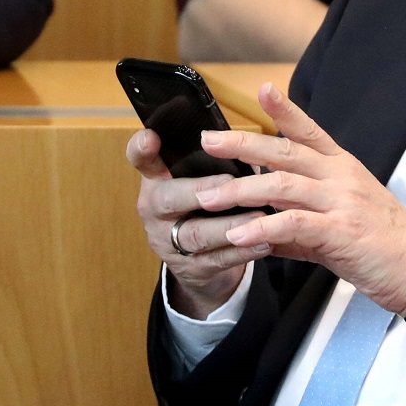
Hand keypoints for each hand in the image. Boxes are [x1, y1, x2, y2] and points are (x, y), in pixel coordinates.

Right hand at [127, 126, 269, 318]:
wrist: (198, 263)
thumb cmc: (204, 206)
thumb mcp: (197, 180)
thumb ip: (211, 162)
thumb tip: (247, 143)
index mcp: (157, 181)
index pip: (140, 160)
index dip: (142, 149)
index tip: (152, 136)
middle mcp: (156, 210)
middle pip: (167, 199)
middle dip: (199, 190)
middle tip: (229, 183)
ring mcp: (169, 242)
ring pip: (196, 234)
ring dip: (229, 225)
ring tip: (259, 216)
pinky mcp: (191, 269)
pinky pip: (217, 260)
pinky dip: (243, 251)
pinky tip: (265, 242)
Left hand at [196, 83, 405, 315]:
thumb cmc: (381, 243)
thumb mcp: (338, 222)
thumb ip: (298, 219)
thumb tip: (259, 226)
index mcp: (342, 167)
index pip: (309, 131)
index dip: (285, 110)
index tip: (262, 89)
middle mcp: (341, 177)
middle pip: (286, 151)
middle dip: (244, 144)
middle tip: (209, 139)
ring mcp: (342, 202)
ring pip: (283, 186)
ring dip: (241, 190)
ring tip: (209, 198)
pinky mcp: (341, 232)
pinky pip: (294, 224)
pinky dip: (262, 228)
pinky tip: (238, 234)